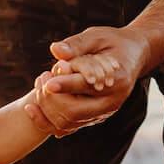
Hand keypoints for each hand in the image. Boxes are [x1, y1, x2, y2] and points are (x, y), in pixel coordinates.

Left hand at [28, 25, 149, 136]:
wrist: (132, 56)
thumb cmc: (113, 42)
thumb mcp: (98, 36)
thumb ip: (77, 44)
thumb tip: (55, 50)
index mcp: (117, 80)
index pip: (86, 87)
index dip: (65, 85)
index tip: (47, 82)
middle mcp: (112, 102)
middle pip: (74, 111)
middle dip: (52, 98)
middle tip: (42, 76)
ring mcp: (102, 113)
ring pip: (68, 123)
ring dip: (46, 108)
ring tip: (39, 84)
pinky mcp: (92, 118)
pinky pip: (67, 127)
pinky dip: (47, 120)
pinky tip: (31, 108)